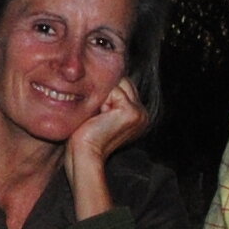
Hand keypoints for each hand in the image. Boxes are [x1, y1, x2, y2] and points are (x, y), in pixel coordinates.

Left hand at [65, 76, 149, 218]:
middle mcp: (143, 114)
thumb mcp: (100, 113)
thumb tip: (103, 74)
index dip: (105, 92)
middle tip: (98, 116)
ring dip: (103, 97)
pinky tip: (100, 118)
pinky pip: (113, 90)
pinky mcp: (132, 112)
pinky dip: (102, 101)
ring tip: (99, 117)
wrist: (85, 155)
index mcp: (138, 115)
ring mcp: (140, 113)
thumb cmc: (85, 137)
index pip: (123, 85)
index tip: (98, 113)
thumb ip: (108, 97)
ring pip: (118, 83)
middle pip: (123, 81)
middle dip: (105, 92)